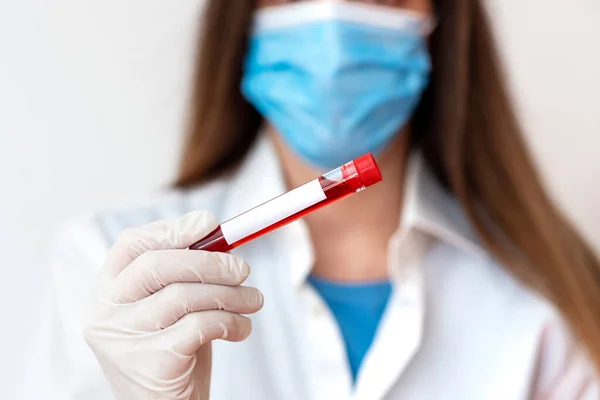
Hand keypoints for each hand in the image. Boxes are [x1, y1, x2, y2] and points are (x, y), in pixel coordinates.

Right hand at [83, 211, 263, 399]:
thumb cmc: (175, 350)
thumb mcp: (174, 306)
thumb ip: (185, 272)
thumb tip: (220, 233)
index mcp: (108, 291)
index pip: (131, 244)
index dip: (171, 229)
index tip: (210, 224)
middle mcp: (105, 313)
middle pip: (158, 265)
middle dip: (210, 261)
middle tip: (243, 269)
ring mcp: (122, 340)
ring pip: (184, 296)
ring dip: (231, 294)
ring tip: (254, 301)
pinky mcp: (149, 364)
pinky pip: (200, 326)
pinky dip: (231, 321)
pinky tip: (242, 328)